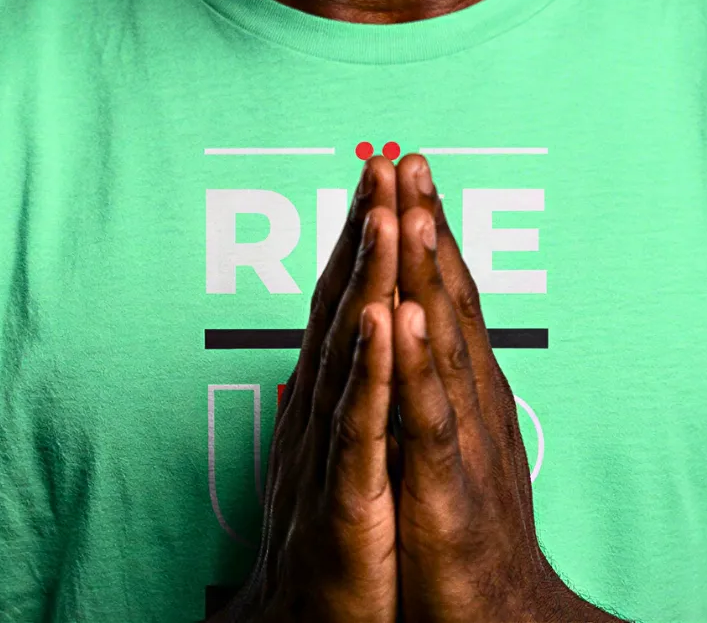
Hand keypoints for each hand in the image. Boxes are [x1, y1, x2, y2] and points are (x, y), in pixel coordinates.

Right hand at [218, 157, 399, 622]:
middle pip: (342, 304)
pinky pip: (358, 426)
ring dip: (366, 277)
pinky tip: (382, 318)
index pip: (348, 299)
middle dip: (366, 230)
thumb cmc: (336, 545)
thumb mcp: (345, 453)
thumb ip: (349, 391)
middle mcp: (320, 410)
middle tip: (385, 161)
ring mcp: (328, 452)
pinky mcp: (342, 501)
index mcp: (331, 398)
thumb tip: (352, 337)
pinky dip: (371, 369)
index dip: (366, 234)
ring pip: (349, 349)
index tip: (386, 172)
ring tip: (385, 211)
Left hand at [391, 154, 615, 622]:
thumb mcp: (450, 443)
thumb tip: (416, 325)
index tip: (408, 169)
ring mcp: (465, 443)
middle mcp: (473, 401)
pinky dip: (418, 365)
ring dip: (429, 274)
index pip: (446, 294)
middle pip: (449, 299)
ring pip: (444, 344)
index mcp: (466, 389)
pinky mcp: (448, 494)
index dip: (427, 229)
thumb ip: (435, 385)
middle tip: (409, 158)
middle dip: (428, 225)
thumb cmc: (465, 536)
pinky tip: (405, 319)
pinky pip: (429, 420)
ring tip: (414, 210)